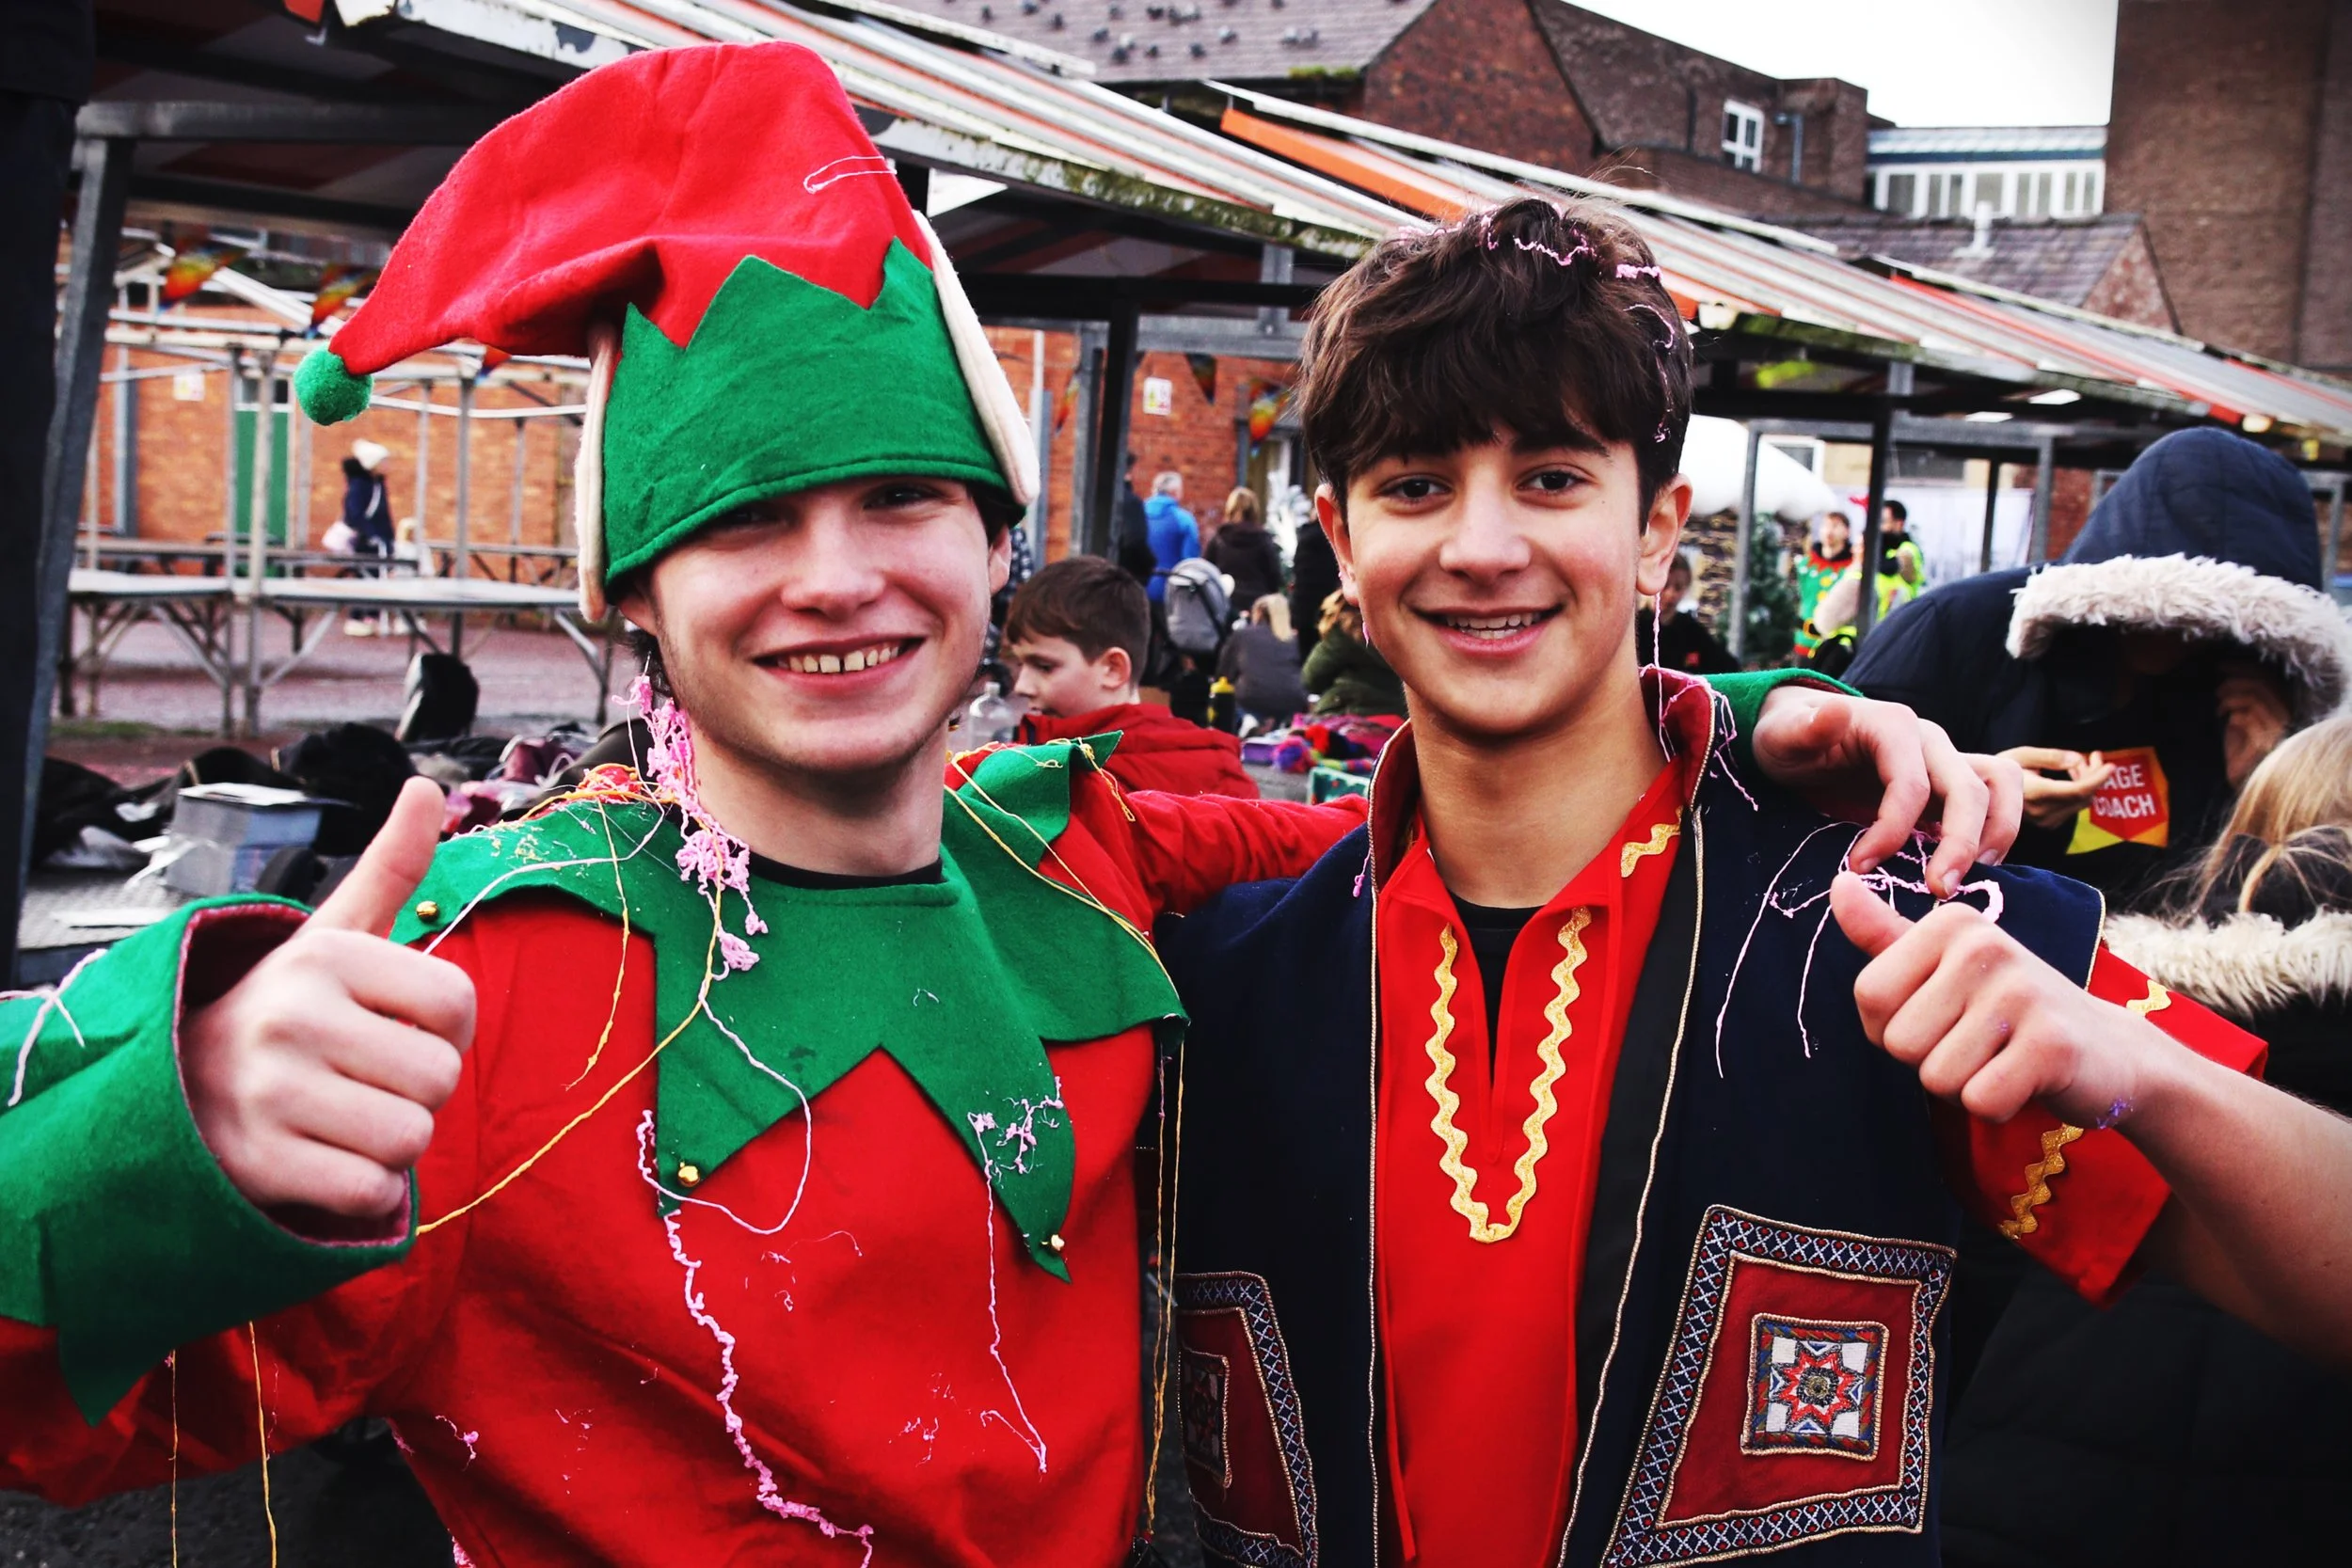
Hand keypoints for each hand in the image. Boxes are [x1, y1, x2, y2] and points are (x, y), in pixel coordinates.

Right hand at [183, 777, 474, 1221]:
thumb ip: (390, 867)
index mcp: (324, 956)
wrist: (175, 1089)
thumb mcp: (333, 933)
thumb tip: (428, 788)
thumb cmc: (286, 1010)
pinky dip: (363, 1190)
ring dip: (391, 1142)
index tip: (392, 1027)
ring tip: (339, 1116)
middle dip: (416, 1089)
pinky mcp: (257, 1165)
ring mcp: (268, 1093)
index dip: (442, 1029)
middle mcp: (291, 1017)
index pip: (459, 1005)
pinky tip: (321, 1159)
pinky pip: (372, 1191)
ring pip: (411, 1138)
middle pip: (441, 1078)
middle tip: (360, 1079)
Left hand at [1752, 686, 2021, 896]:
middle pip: (1971, 789)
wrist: (1797, 734)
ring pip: (2000, 786)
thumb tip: (1835, 711)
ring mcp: (1945, 760)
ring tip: (1972, 877)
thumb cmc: (1787, 737)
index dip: (1892, 830)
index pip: (1913, 785)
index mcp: (1893, 726)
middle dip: (1960, 843)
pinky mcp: (1949, 785)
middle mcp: (1930, 741)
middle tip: (1937, 891)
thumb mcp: (1782, 733)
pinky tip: (1968, 869)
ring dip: (1996, 833)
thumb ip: (1805, 727)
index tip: (1860, 866)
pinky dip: (1993, 832)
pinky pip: (1993, 801)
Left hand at [1831, 872, 2165, 1126]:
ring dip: (1963, 1086)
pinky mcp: (2052, 1044)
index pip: (1869, 996)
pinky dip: (1997, 1106)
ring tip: (2002, 1059)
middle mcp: (1985, 945)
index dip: (1892, 1027)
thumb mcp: (1943, 965)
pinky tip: (2025, 1080)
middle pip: (1899, 1042)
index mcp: (1950, 924)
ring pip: (1936, 1077)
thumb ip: (1883, 934)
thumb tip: (1839, 882)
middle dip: (1930, 1061)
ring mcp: (2021, 991)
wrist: (2108, 1051)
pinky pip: (1980, 1101)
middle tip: (1979, 1044)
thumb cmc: (2006, 1011)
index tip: (1941, 1017)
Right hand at [2000, 747, 2113, 832]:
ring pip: (2082, 802)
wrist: (1980, 799)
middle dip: (2094, 774)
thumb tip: (2077, 759)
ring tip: (2077, 764)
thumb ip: (2051, 757)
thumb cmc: (1995, 772)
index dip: (2098, 778)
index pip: (2078, 790)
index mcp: (2036, 793)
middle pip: (2085, 795)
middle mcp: (2043, 812)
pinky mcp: (2048, 824)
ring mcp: (2046, 821)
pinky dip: (2080, 791)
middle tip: (2093, 755)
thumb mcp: (2019, 756)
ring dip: (2088, 782)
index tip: (2110, 765)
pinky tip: (2071, 777)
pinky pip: (2074, 807)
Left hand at [2216, 666, 2289, 786]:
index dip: (2244, 668)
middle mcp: (2284, 717)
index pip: (2268, 678)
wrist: (2240, 778)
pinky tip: (2227, 720)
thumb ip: (2238, 699)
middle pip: (2263, 684)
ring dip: (2231, 698)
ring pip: (2255, 699)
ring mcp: (2277, 730)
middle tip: (2216, 686)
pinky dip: (2234, 715)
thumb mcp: (2237, 718)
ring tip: (2219, 705)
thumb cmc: (2238, 749)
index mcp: (2280, 707)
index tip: (2220, 665)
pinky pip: (2248, 718)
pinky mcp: (2265, 743)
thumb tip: (2225, 675)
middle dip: (2235, 679)